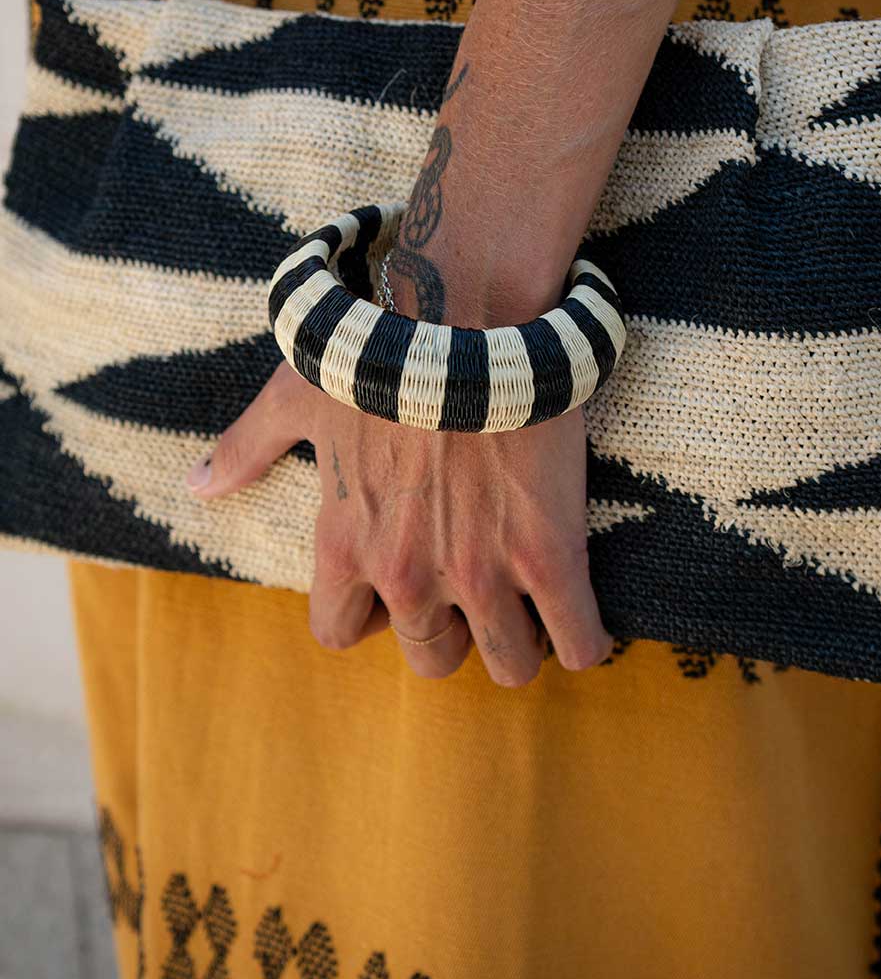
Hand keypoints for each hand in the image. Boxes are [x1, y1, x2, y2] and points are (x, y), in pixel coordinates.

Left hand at [185, 361, 614, 685]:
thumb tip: (196, 486)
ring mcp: (483, 574)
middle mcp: (409, 576)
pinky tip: (584, 615)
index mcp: (346, 547)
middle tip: (476, 586)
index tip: (397, 585)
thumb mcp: (295, 395)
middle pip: (433, 659)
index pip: (339, 634)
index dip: (371, 616)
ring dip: (519, 640)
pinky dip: (586, 639)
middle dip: (453, 632)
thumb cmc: (378, 352)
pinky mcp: (550, 557)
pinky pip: (579, 642)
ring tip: (535, 602)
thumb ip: (246, 447)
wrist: (469, 315)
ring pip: (509, 663)